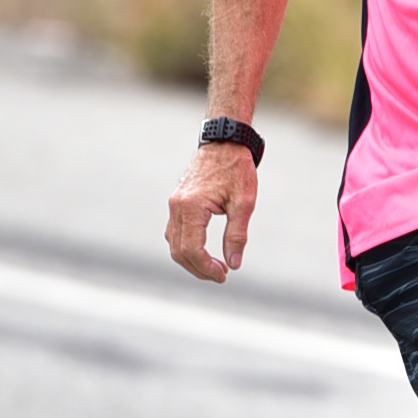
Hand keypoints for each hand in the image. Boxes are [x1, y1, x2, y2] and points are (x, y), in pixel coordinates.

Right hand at [166, 143, 257, 282]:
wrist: (224, 142)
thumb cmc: (237, 169)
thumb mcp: (244, 203)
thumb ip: (237, 235)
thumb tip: (234, 264)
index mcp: (192, 207)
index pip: (191, 249)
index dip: (206, 268)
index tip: (224, 275)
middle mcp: (177, 207)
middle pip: (179, 251)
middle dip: (199, 268)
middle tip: (221, 275)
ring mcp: (174, 204)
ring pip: (174, 244)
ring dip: (192, 260)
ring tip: (215, 267)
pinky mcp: (176, 203)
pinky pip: (175, 233)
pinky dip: (187, 247)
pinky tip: (204, 252)